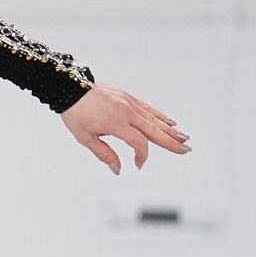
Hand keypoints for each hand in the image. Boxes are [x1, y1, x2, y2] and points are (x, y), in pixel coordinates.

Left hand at [60, 82, 189, 173]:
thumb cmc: (75, 114)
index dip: (142, 155)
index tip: (138, 164)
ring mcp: (129, 103)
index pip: (139, 142)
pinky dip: (160, 115)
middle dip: (170, 142)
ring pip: (154, 119)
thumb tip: (118, 170)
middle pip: (154, 130)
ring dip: (170, 129)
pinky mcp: (128, 96)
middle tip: (185, 150)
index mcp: (116, 124)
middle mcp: (127, 112)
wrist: (70, 87)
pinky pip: (148, 108)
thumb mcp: (85, 138)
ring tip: (184, 138)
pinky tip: (169, 122)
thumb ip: (104, 154)